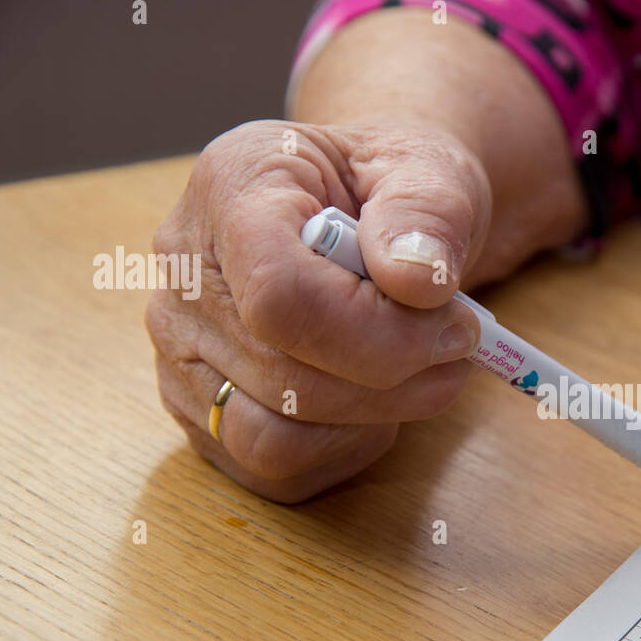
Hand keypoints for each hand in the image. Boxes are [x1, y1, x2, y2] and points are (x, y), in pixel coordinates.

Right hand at [145, 118, 488, 501]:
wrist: (378, 215)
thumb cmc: (397, 188)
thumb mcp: (431, 171)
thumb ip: (428, 214)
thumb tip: (416, 282)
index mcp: (232, 187)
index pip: (279, 296)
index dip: (377, 334)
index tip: (455, 326)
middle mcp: (184, 273)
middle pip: (284, 378)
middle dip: (396, 379)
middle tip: (458, 347)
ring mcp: (182, 350)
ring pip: (273, 439)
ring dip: (370, 420)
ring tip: (418, 371)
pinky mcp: (201, 410)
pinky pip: (274, 470)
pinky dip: (344, 449)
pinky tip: (377, 399)